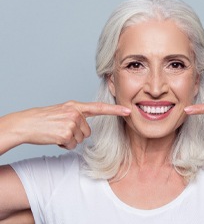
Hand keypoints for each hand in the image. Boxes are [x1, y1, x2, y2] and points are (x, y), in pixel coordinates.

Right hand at [0, 101, 130, 151]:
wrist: (26, 123)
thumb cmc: (44, 119)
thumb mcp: (62, 111)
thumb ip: (77, 115)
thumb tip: (86, 128)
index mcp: (75, 106)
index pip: (99, 108)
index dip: (115, 110)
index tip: (128, 111)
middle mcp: (75, 112)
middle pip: (88, 131)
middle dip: (77, 134)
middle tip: (62, 130)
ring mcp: (71, 122)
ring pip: (81, 139)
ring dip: (70, 140)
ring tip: (57, 133)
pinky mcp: (66, 133)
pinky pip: (72, 145)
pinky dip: (64, 145)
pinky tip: (55, 138)